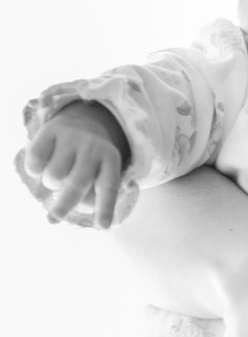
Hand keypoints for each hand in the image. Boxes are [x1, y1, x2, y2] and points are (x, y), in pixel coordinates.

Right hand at [23, 100, 130, 228]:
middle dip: (66, 205)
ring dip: (51, 184)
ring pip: (54, 175)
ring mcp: (72, 138)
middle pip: (78, 183)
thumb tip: (102, 223)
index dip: (106, 208)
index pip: (109, 186)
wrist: (80, 121)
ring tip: (57, 178)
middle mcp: (93, 147)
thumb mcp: (102, 171)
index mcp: (111, 159)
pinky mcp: (50, 131)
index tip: (103, 227)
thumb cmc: (91, 158)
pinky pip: (36, 161)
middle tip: (54, 218)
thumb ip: (99, 195)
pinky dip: (35, 169)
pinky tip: (43, 164)